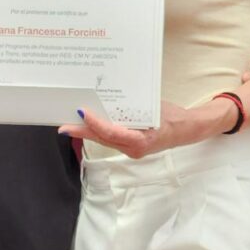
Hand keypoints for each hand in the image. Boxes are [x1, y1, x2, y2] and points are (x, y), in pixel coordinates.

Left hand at [58, 100, 219, 159]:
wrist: (186, 130)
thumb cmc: (171, 116)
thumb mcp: (153, 108)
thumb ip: (132, 108)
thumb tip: (109, 98)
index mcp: (141, 140)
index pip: (111, 132)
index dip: (95, 123)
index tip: (82, 112)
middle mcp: (133, 149)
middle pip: (102, 139)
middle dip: (82, 132)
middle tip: (63, 126)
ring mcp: (131, 151)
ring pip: (104, 141)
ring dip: (88, 133)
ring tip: (70, 125)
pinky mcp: (129, 148)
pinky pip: (110, 140)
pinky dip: (99, 132)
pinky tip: (88, 125)